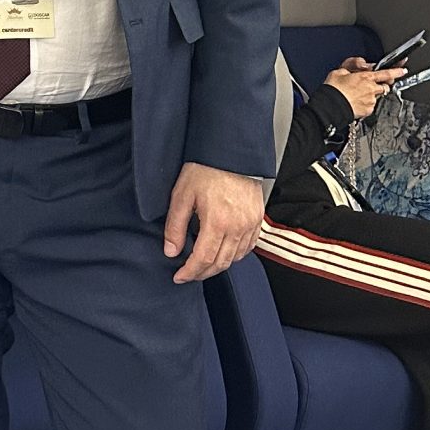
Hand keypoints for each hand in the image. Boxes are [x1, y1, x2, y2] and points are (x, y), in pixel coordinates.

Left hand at [163, 161, 264, 284]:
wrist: (231, 153)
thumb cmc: (206, 169)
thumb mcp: (182, 195)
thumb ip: (175, 226)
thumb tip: (171, 251)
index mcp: (218, 222)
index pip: (204, 259)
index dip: (190, 272)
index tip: (179, 276)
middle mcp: (238, 226)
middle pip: (221, 263)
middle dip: (202, 273)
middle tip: (189, 274)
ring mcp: (251, 224)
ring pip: (235, 258)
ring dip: (218, 266)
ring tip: (203, 266)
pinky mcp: (258, 220)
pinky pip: (248, 247)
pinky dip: (235, 255)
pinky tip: (223, 253)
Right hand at [325, 56, 402, 121]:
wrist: (329, 106)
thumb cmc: (333, 89)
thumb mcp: (340, 70)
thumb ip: (354, 65)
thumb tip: (364, 65)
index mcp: (365, 77)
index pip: (386, 73)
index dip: (397, 71)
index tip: (403, 70)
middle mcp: (371, 89)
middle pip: (384, 86)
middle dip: (381, 85)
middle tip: (370, 85)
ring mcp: (371, 101)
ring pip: (377, 96)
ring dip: (371, 95)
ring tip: (357, 96)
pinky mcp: (368, 111)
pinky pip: (371, 106)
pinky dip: (366, 104)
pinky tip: (356, 103)